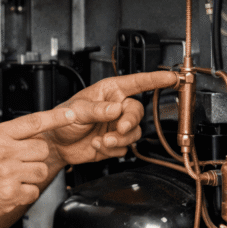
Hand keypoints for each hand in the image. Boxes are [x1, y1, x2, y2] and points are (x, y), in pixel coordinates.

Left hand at [38, 70, 178, 167]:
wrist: (55, 145)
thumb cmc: (62, 119)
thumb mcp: (76, 111)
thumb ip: (97, 110)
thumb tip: (116, 109)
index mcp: (109, 92)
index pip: (136, 83)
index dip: (155, 79)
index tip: (171, 77)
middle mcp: (116, 107)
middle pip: (137, 112)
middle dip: (129, 122)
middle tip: (119, 129)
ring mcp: (117, 126)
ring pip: (134, 133)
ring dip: (119, 140)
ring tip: (101, 141)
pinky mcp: (115, 142)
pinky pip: (124, 148)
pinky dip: (111, 150)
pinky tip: (97, 146)